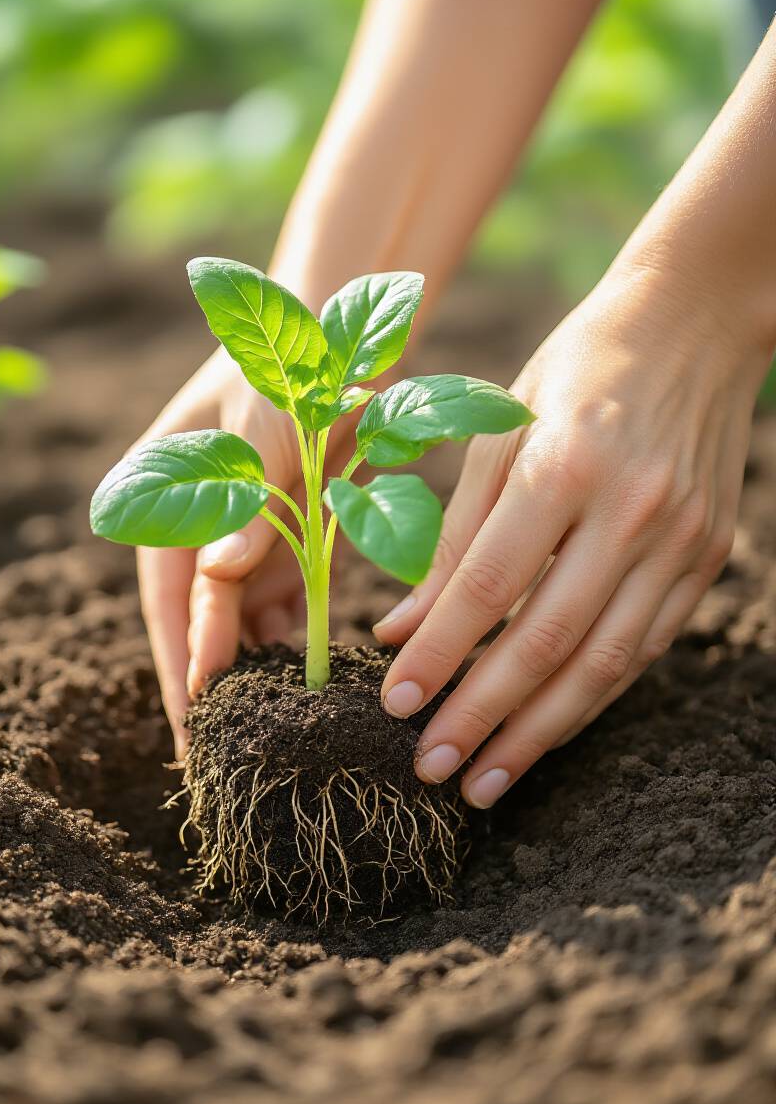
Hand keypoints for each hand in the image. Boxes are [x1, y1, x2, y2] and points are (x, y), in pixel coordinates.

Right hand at [136, 349, 303, 756]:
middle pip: (206, 624)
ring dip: (258, 672)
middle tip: (231, 756)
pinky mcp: (287, 541)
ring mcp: (245, 540)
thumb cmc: (285, 364)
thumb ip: (248, 495)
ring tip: (270, 736)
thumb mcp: (263, 420)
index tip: (194, 732)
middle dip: (220, 685)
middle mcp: (200, 530)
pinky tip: (307, 682)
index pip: (171, 605)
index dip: (184, 669)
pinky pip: (287, 605)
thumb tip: (220, 573)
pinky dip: (295, 640)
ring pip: (245, 624)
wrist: (334, 331)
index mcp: (167, 504)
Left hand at [373, 265, 767, 807]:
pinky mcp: (706, 559)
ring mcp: (680, 541)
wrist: (694, 323)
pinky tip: (545, 731)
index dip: (440, 654)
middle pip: (548, 641)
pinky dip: (591, 699)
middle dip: (484, 717)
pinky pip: (644, 649)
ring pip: (604, 664)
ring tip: (486, 780)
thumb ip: (449, 537)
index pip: (488, 587)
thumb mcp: (497, 432)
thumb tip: (400, 628)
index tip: (396, 707)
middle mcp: (630, 511)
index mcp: (564, 465)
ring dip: (539, 733)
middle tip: (433, 770)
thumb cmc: (575, 368)